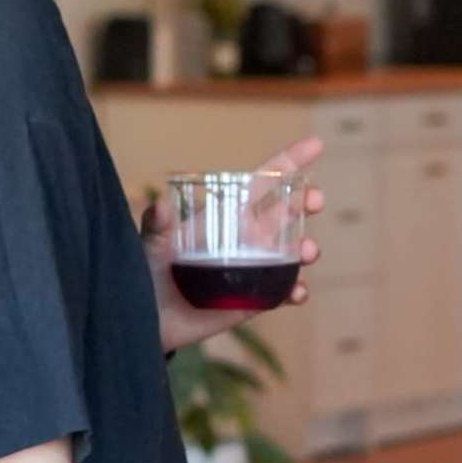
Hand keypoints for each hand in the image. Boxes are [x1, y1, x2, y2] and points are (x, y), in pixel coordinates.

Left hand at [147, 136, 327, 352]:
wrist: (145, 317)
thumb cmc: (146, 269)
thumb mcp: (150, 242)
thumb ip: (157, 224)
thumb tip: (160, 204)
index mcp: (226, 214)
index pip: (262, 183)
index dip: (289, 162)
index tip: (316, 145)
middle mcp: (244, 237)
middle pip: (285, 213)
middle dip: (306, 202)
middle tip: (316, 200)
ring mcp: (252, 268)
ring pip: (290, 253)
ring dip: (305, 248)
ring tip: (306, 252)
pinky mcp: (253, 299)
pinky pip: (282, 292)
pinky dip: (295, 291)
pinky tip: (297, 292)